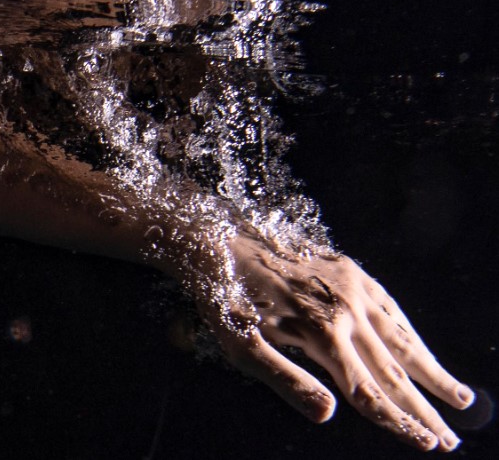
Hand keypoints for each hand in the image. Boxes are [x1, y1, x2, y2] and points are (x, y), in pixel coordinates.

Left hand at [195, 233, 473, 451]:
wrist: (220, 241)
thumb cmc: (226, 300)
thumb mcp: (243, 346)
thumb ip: (287, 380)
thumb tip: (328, 415)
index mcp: (322, 333)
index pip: (369, 391)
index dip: (399, 421)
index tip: (427, 444)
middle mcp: (346, 310)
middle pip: (394, 372)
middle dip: (424, 410)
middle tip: (449, 444)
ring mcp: (353, 287)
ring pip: (403, 339)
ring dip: (432, 374)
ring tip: (460, 402)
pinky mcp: (351, 271)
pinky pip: (391, 310)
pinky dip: (411, 336)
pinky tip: (421, 353)